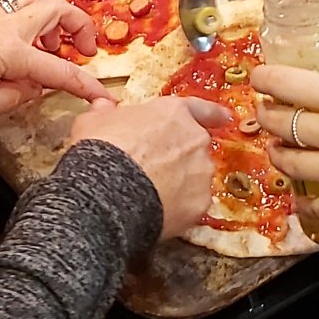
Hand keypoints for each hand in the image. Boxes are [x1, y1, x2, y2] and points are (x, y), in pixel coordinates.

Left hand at [0, 0, 109, 122]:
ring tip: (49, 46)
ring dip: (52, 19)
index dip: (85, 85)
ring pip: (36, 0)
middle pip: (58, 10)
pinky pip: (9, 1)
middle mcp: (7, 27)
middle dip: (80, 28)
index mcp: (12, 52)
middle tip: (83, 52)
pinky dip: (24, 10)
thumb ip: (12, 98)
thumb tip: (32, 90)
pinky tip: (19, 29)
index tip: (105, 98)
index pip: (60, 70)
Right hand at [69, 96, 232, 235]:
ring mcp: (201, 173)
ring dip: (182, 183)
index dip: (212, 113)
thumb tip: (102, 106)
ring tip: (153, 194)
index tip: (225, 118)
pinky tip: (159, 212)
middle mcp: (195, 139)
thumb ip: (105, 112)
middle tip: (157, 169)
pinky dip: (180, 208)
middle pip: (196, 146)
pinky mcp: (200, 204)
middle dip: (182, 156)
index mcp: (173, 113)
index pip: (200, 108)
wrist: (107, 192)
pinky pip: (193, 204)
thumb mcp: (94, 121)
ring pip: (197, 177)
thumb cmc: (102, 150)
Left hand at [254, 57, 318, 225]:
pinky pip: (316, 205)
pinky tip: (303, 200)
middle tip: (266, 113)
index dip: (266, 79)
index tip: (258, 78)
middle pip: (282, 123)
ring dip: (278, 155)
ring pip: (290, 164)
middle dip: (267, 116)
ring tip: (277, 151)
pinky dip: (305, 202)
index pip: (291, 84)